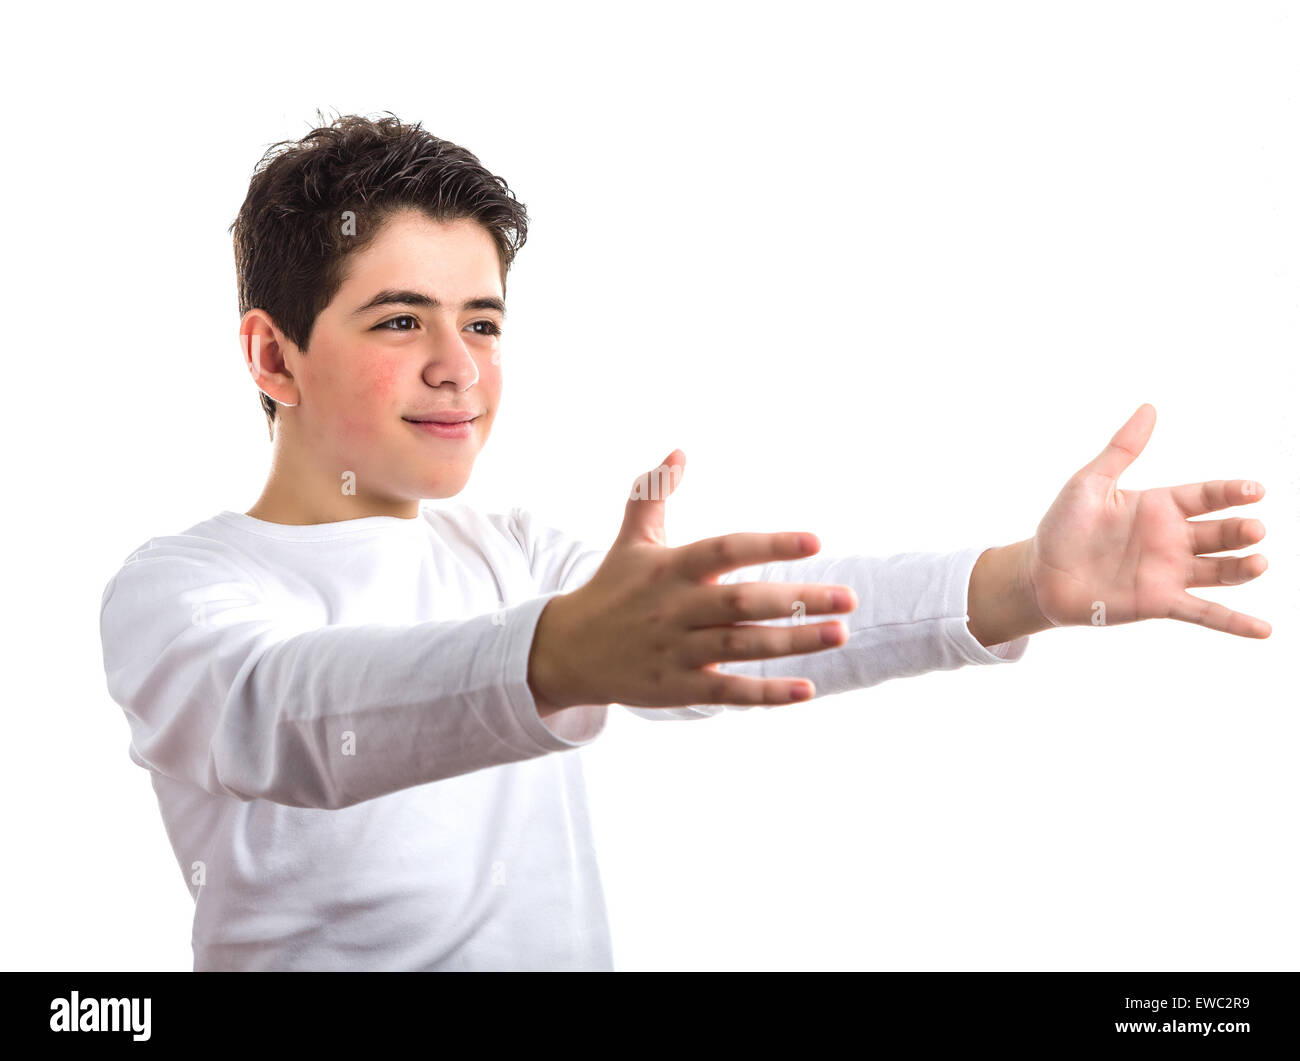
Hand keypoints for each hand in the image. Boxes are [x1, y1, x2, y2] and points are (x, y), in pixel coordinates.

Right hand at [528, 449, 859, 709]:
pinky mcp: (678, 689)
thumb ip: (653, 494)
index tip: (816, 540)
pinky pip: (728, 692)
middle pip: (742, 603)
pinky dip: (767, 694)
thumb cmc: (610, 590)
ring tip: (840, 633)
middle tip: (849, 598)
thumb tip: (678, 450)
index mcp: (669, 568)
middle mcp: (675, 609)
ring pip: (742, 647)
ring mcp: (676, 651)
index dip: (769, 544)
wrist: (565, 653)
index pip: (725, 550)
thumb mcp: (631, 541)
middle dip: (798, 599)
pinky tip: (807, 689)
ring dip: (794, 642)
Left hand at [1022, 404, 1270, 637]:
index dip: (1232, 492)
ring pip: (1219, 571)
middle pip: (1220, 533)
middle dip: (1240, 532)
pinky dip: (1234, 623)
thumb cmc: (1062, 526)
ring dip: (1242, 569)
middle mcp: (1172, 539)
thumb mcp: (1090, 483)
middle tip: (1254, 529)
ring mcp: (1169, 572)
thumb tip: (1150, 408)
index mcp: (1160, 506)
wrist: (1039, 574)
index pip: (1207, 496)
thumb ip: (1122, 449)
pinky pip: (1204, 613)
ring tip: (1259, 563)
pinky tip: (1264, 631)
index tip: (1255, 490)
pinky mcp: (1160, 603)